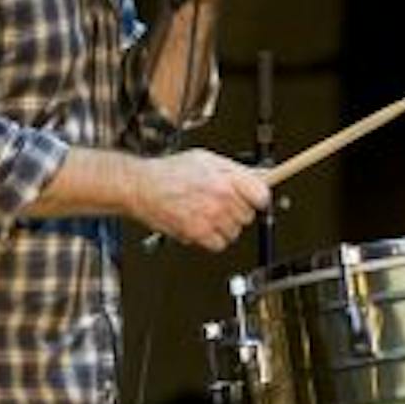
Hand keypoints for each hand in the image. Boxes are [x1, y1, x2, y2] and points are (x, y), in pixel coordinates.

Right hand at [132, 149, 270, 250]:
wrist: (141, 186)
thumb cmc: (170, 171)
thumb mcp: (208, 159)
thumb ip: (237, 169)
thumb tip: (264, 174)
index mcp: (227, 178)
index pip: (262, 195)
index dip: (258, 198)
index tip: (254, 199)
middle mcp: (221, 198)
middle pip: (248, 215)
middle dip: (237, 211)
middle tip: (221, 203)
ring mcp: (210, 217)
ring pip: (235, 231)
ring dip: (224, 226)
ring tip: (208, 213)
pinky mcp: (198, 233)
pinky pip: (219, 244)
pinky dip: (212, 239)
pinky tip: (202, 226)